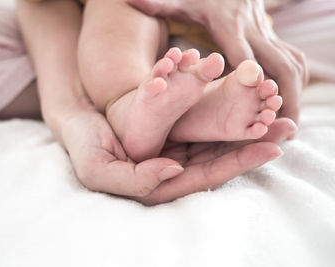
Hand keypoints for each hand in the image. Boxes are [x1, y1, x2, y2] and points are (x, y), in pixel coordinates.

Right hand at [58, 108, 290, 204]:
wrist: (79, 124)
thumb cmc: (86, 148)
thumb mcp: (99, 169)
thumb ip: (135, 180)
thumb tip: (175, 170)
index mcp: (159, 186)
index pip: (204, 178)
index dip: (236, 163)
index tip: (266, 148)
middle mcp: (173, 170)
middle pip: (219, 160)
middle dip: (251, 146)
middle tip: (285, 128)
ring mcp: (176, 149)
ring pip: (217, 141)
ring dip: (246, 129)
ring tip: (277, 115)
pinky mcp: (175, 132)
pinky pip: (205, 125)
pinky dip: (226, 116)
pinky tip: (247, 105)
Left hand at [128, 0, 308, 123]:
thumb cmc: (201, 0)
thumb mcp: (180, 2)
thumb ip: (157, 4)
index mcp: (229, 29)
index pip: (244, 56)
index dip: (253, 77)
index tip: (261, 98)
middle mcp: (252, 34)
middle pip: (277, 65)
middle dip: (283, 93)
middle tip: (285, 124)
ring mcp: (265, 38)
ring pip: (289, 66)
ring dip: (293, 92)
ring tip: (291, 123)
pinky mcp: (271, 42)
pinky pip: (291, 64)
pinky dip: (294, 84)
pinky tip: (291, 105)